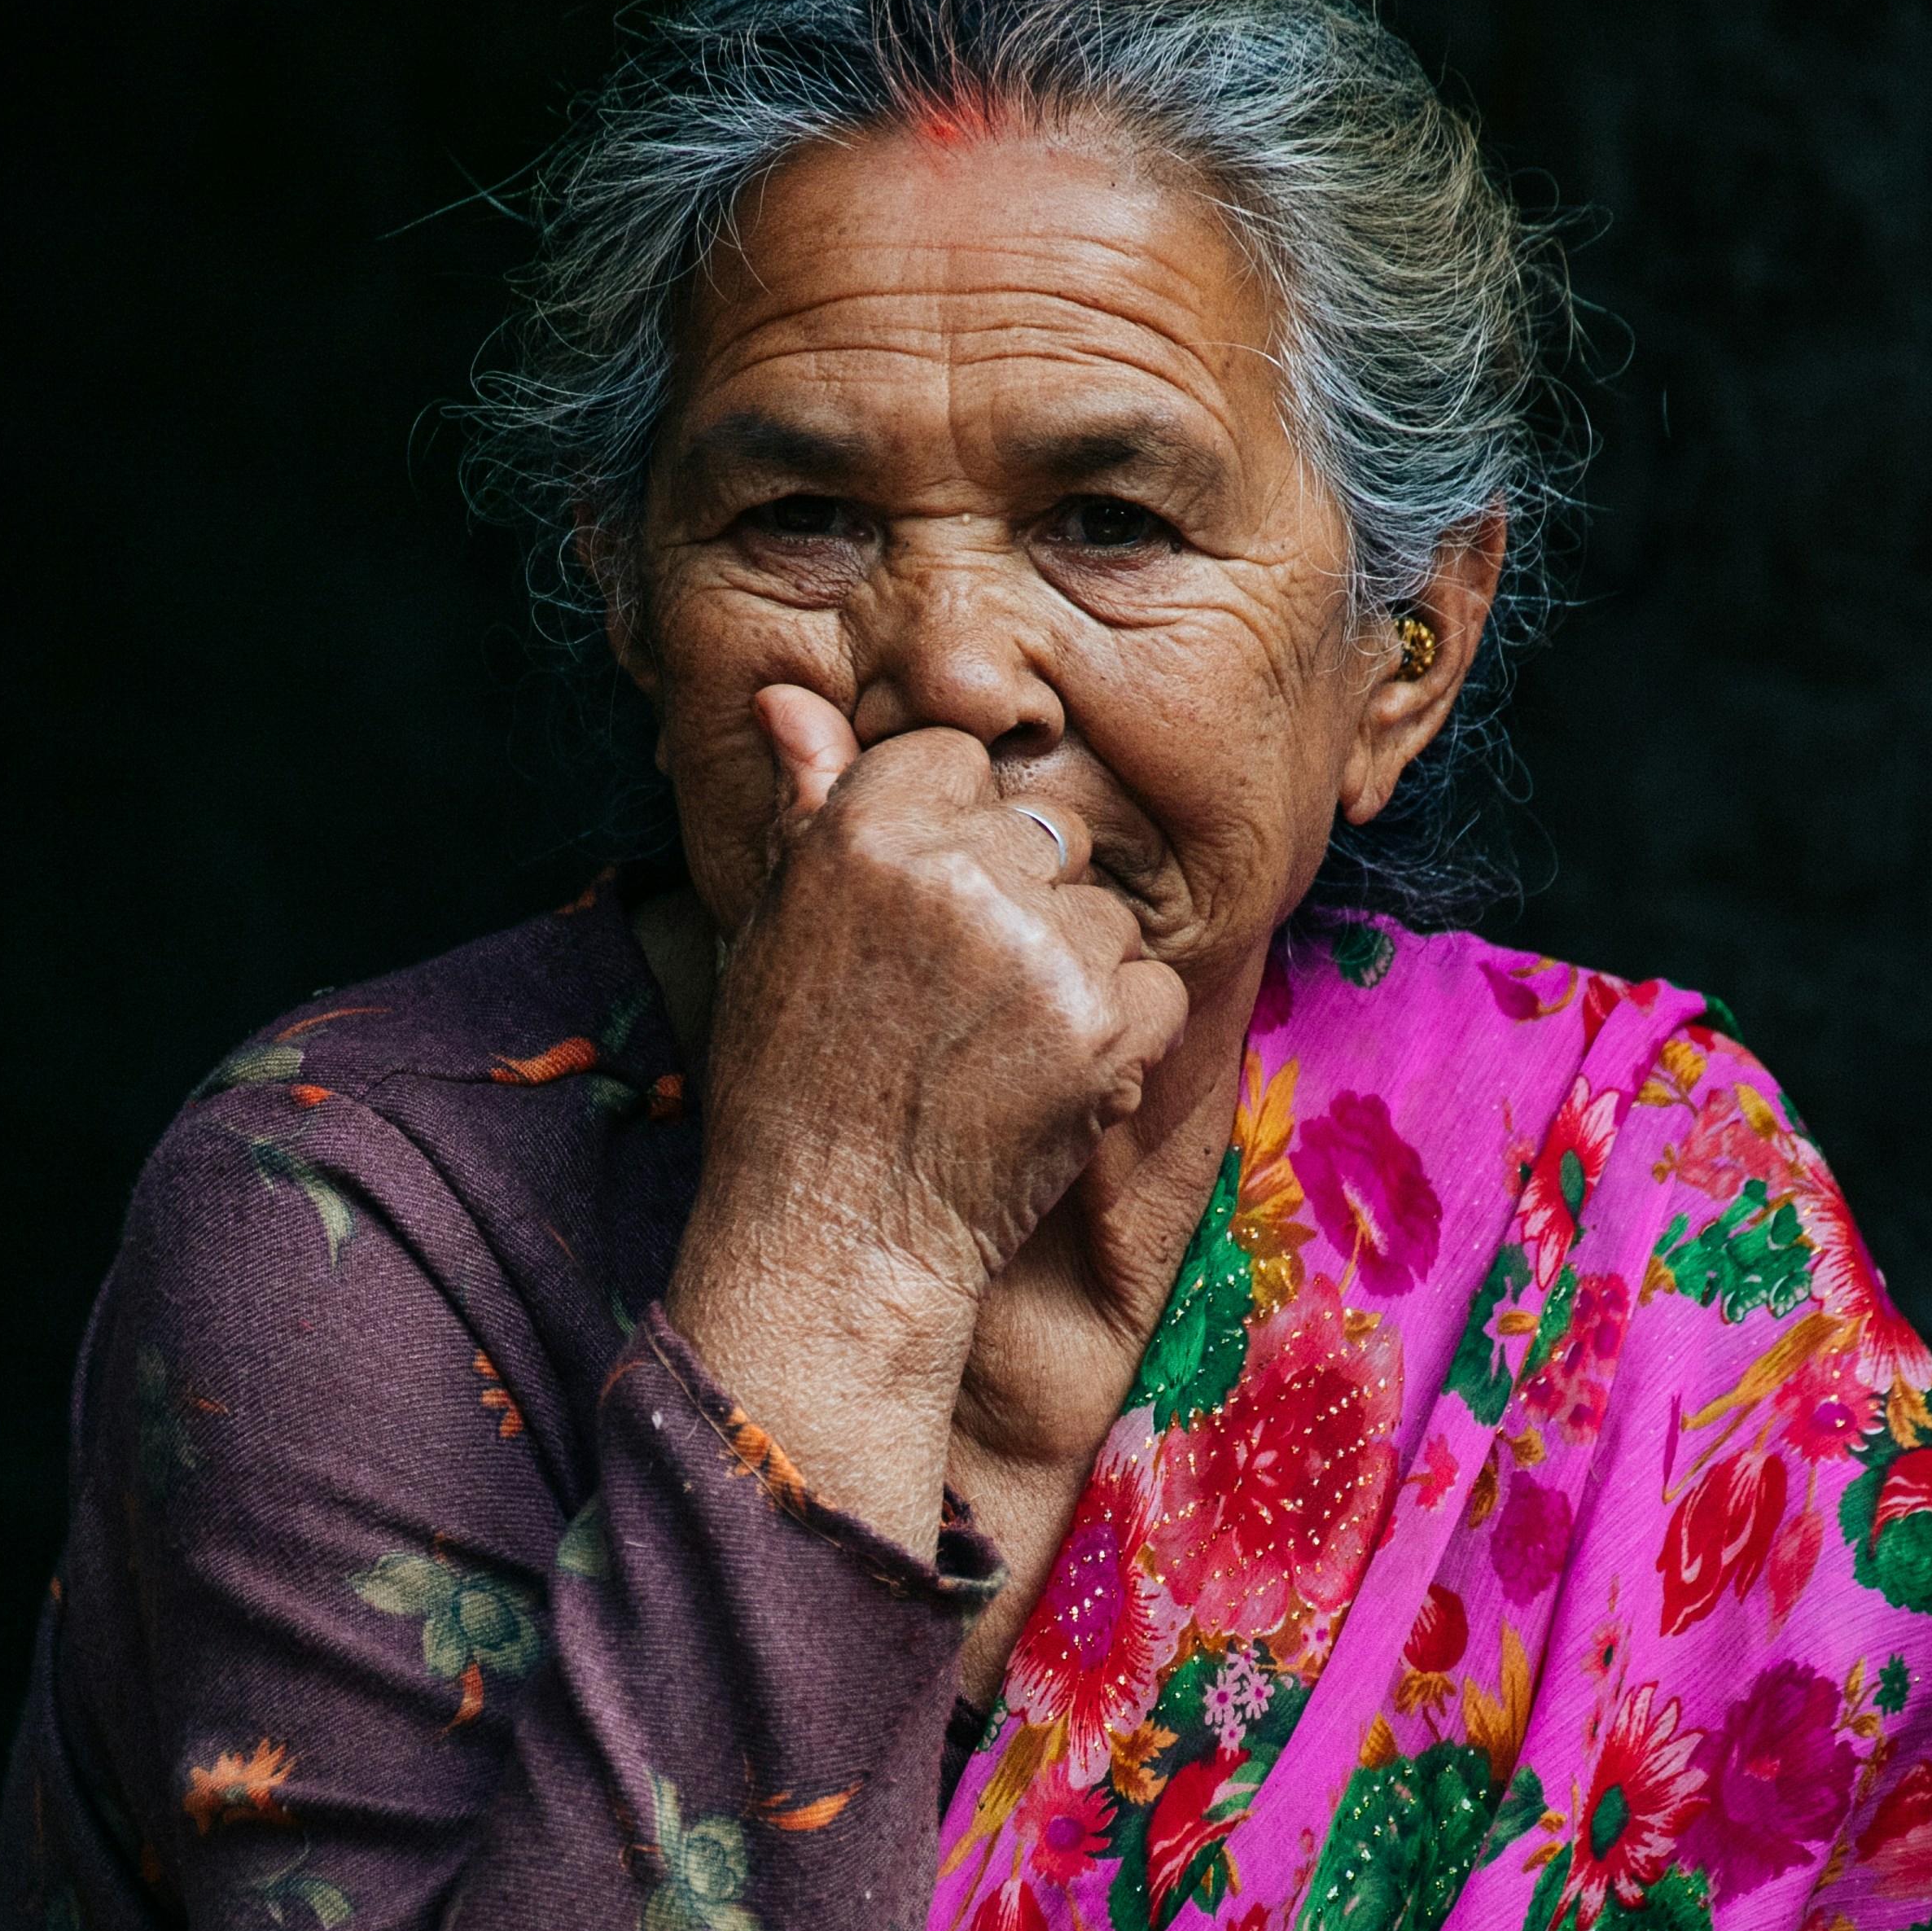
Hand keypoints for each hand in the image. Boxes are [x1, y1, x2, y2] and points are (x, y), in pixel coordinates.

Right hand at [665, 689, 1189, 1548]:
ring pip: (1105, 911)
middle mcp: (958, 870)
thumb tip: (787, 693)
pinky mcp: (1106, 1024)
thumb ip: (806, 804)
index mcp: (869, 829)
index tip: (921, 919)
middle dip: (1020, 901)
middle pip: (1044, 830)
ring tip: (992, 1052)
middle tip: (954, 1002)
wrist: (835, 1236)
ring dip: (1073, 972)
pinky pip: (1155, 986)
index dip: (949, 837)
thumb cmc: (792, 1084)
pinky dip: (1121, 1038)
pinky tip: (1044, 1084)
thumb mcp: (776, 928)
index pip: (958, 759)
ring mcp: (1042, 947)